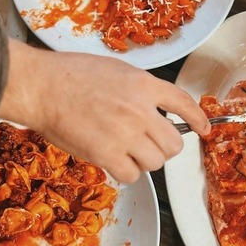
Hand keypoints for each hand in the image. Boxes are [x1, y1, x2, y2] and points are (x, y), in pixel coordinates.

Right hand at [0, 39, 209, 182]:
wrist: (42, 86)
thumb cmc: (69, 74)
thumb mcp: (115, 70)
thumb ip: (138, 89)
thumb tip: (152, 110)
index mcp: (144, 85)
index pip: (184, 104)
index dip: (198, 119)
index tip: (204, 129)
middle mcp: (140, 110)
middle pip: (174, 144)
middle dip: (163, 148)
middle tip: (146, 146)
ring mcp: (125, 133)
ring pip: (155, 162)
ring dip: (143, 161)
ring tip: (123, 151)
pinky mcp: (107, 154)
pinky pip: (132, 175)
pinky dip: (124, 172)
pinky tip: (111, 161)